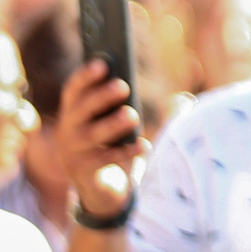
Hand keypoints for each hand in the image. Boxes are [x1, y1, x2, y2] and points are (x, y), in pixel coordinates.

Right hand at [57, 58, 146, 219]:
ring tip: (132, 115)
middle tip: (122, 86)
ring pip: (91, 135)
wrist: (99, 188)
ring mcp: (71, 152)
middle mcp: (67, 130)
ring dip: (112, 124)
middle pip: (80, 110)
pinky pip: (104, 160)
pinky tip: (143, 145)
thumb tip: (183, 100)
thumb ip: (139, 109)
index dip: (85, 76)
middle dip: (101, 97)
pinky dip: (125, 152)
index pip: (73, 89)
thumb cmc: (111, 145)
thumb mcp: (118, 125)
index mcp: (72, 112)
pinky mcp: (82, 172)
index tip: (103, 63)